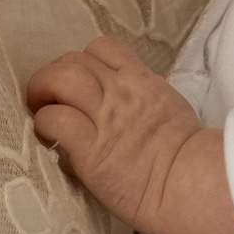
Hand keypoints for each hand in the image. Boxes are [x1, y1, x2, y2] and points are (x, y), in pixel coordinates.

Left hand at [24, 39, 233, 233]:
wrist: (193, 185)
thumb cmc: (186, 157)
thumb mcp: (168, 109)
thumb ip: (140, 99)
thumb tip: (114, 108)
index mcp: (141, 80)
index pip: (101, 48)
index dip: (80, 61)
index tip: (74, 83)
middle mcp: (121, 91)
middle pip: (72, 61)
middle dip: (52, 75)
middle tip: (46, 97)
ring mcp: (105, 118)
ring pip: (60, 79)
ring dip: (41, 91)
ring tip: (39, 110)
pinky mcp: (91, 150)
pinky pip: (57, 119)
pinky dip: (45, 123)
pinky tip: (47, 136)